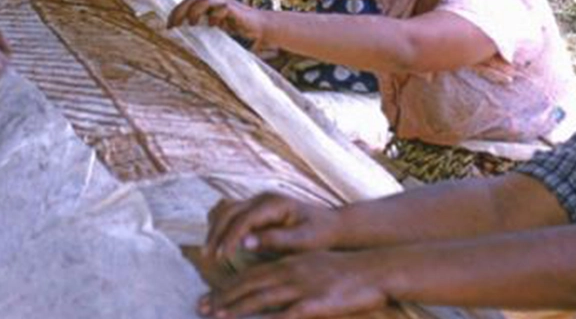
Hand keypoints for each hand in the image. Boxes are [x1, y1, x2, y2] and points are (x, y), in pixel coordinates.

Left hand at [167, 0, 268, 48]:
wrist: (260, 28)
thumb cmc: (236, 28)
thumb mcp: (214, 27)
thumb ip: (201, 26)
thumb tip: (182, 35)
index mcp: (209, 3)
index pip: (188, 1)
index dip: (176, 11)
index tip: (168, 26)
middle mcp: (216, 0)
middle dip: (181, 10)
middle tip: (173, 25)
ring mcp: (226, 3)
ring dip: (196, 10)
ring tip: (192, 24)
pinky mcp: (236, 10)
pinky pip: (223, 7)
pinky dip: (216, 15)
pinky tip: (214, 26)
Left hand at [198, 251, 389, 318]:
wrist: (375, 270)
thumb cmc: (343, 271)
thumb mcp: (310, 265)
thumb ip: (288, 272)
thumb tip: (268, 283)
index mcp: (287, 263)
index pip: (249, 275)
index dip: (226, 287)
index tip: (207, 297)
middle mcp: (289, 272)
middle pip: (249, 286)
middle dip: (222, 298)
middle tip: (200, 308)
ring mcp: (301, 288)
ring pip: (262, 299)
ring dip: (236, 308)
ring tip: (216, 316)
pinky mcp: (315, 304)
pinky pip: (287, 315)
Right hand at [204, 193, 342, 261]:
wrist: (333, 226)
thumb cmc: (321, 235)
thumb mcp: (303, 241)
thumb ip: (274, 240)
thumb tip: (244, 242)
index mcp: (274, 203)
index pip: (242, 218)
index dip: (228, 238)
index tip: (221, 257)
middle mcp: (263, 198)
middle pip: (228, 210)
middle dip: (215, 233)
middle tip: (208, 256)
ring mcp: (258, 200)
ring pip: (225, 208)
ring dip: (214, 228)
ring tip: (209, 250)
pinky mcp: (256, 208)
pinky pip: (230, 211)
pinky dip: (220, 224)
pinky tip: (218, 241)